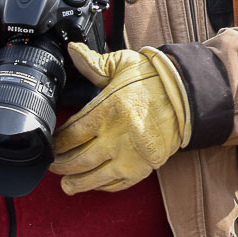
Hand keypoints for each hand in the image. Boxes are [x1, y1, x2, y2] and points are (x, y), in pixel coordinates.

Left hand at [50, 43, 190, 193]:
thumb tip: (72, 50)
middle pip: (78, 159)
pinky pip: (118, 183)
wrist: (186, 95)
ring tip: (66, 184)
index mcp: (107, 110)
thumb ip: (93, 62)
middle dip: (61, 165)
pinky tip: (94, 183)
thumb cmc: (152, 79)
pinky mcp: (144, 167)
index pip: (71, 134)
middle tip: (52, 165)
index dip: (57, 142)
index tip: (52, 143)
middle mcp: (116, 137)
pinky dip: (103, 186)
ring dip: (77, 182)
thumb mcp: (120, 64)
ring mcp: (130, 156)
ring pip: (95, 177)